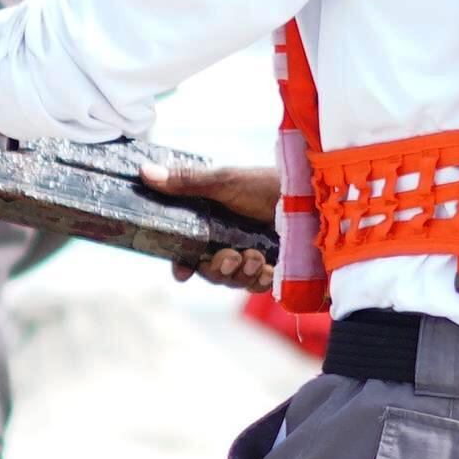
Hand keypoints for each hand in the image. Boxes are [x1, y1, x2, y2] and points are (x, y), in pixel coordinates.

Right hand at [148, 162, 280, 289]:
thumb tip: (145, 172)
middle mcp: (230, 240)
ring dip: (241, 272)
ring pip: (232, 280)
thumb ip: (186, 182)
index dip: (182, 264)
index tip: (181, 272)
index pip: (189, 250)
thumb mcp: (225, 182)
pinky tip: (269, 266)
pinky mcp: (274, 269)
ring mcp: (252, 256)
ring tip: (255, 256)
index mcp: (213, 222)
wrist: (314, 197)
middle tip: (230, 256)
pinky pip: (257, 286)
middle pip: (209, 270)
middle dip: (217, 268)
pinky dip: (261, 279)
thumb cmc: (268, 185)